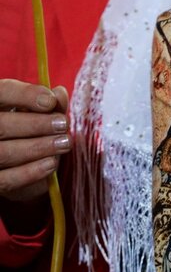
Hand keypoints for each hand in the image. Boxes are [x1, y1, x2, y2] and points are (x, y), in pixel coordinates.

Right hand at [0, 79, 69, 208]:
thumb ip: (50, 102)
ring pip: (4, 153)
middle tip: (63, 125)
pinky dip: (30, 172)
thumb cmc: (28, 129)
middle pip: (2, 125)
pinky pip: (6, 179)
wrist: (17, 165)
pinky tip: (51, 163)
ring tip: (63, 143)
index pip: (1, 92)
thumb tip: (59, 94)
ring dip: (38, 147)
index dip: (25, 95)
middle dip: (36, 125)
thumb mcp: (38, 112)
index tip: (51, 101)